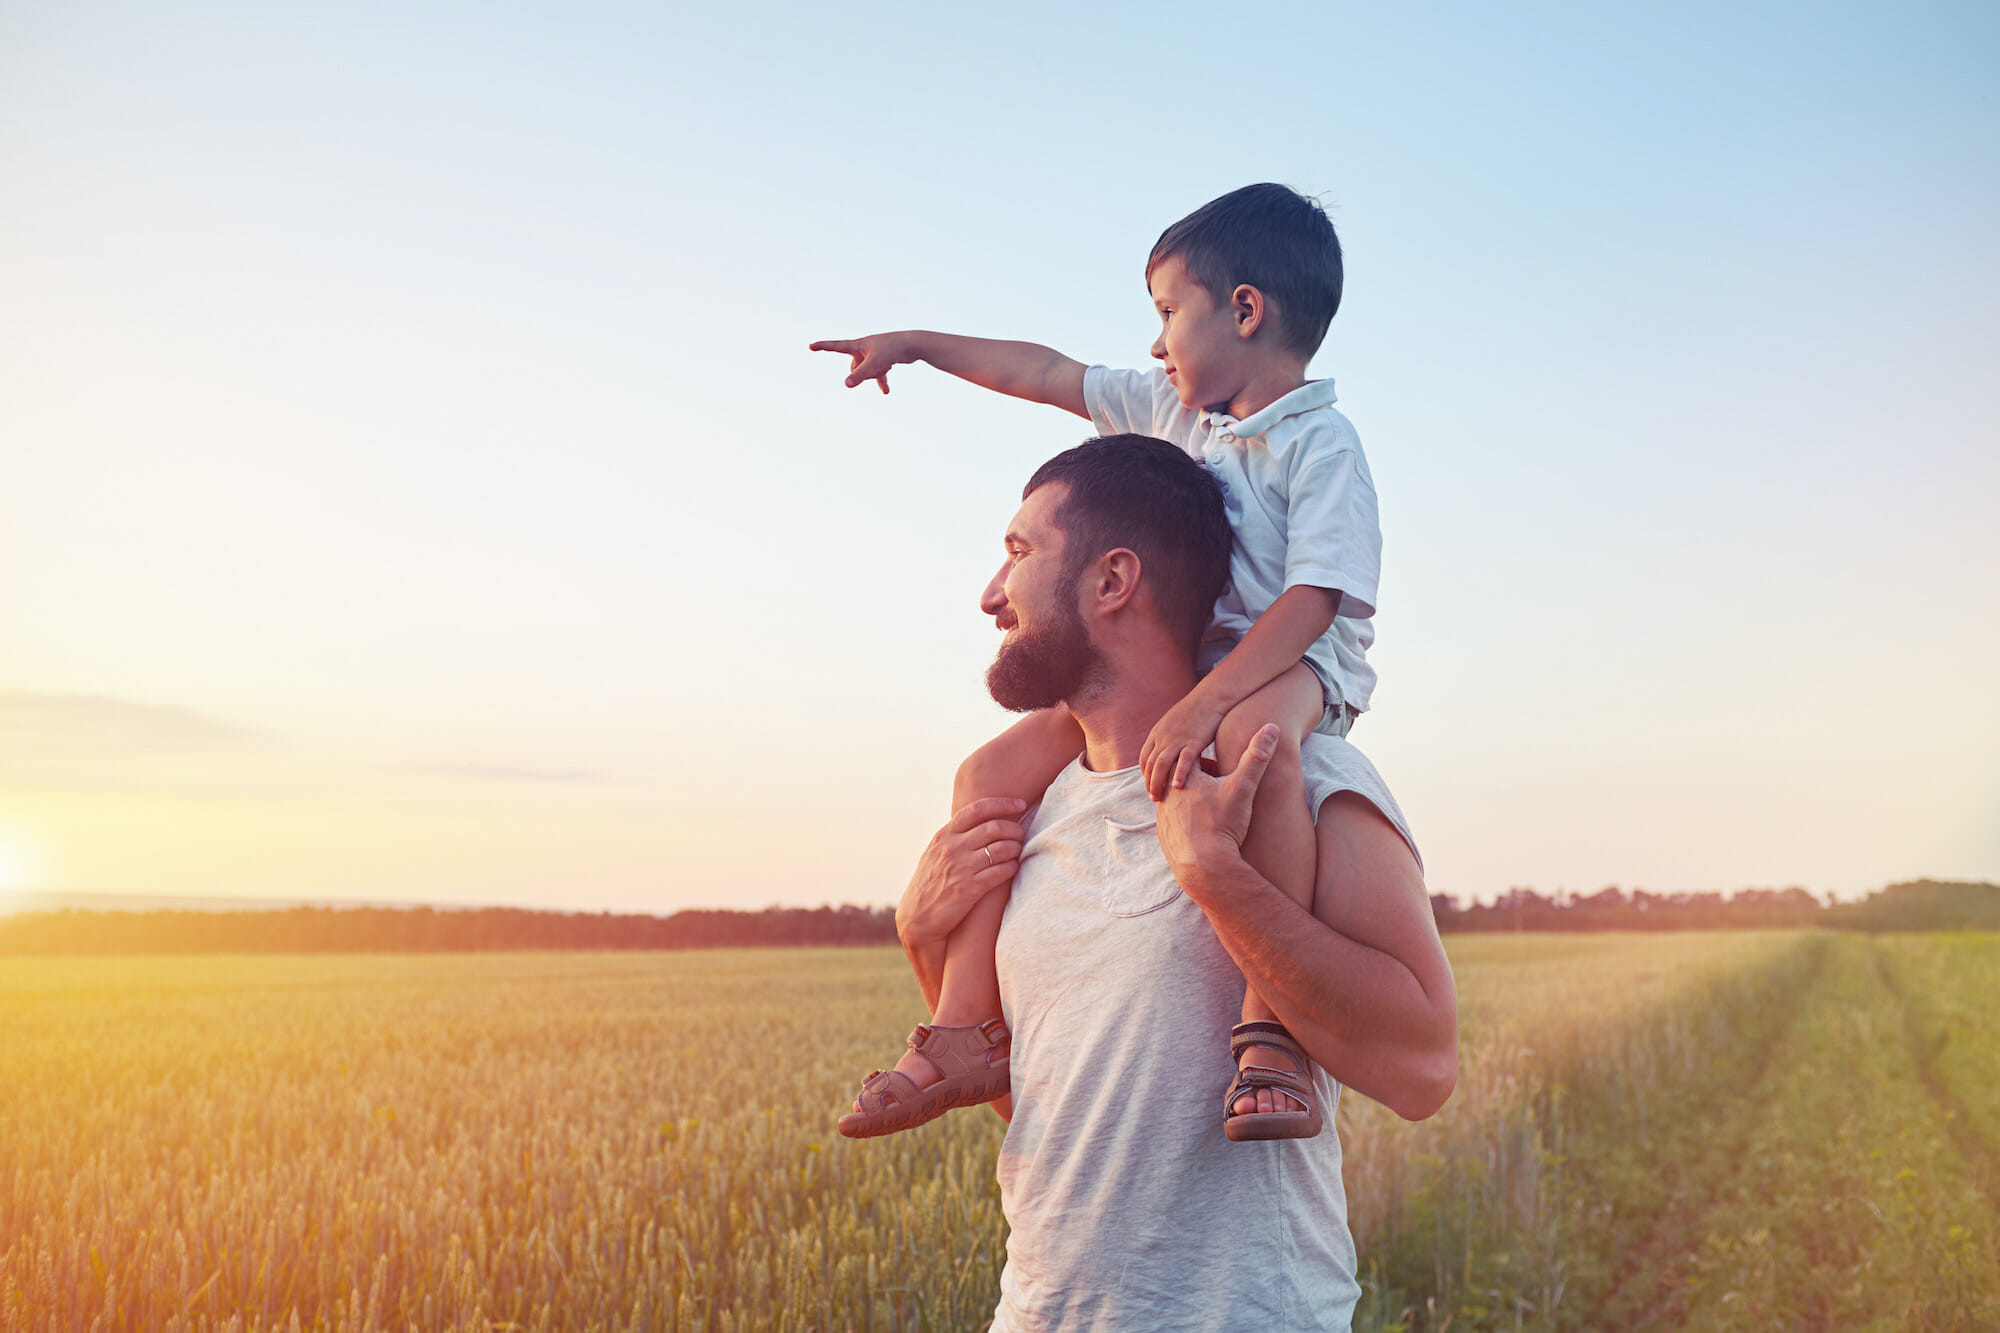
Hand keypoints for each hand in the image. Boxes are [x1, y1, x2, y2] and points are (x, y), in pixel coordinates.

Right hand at [809, 332, 920, 393]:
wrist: (913, 344)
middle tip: (878, 365)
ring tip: (887, 366)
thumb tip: (846, 384)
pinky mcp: (883, 360)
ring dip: (875, 374)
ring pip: (866, 372)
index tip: (810, 346)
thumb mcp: (874, 364)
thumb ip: (860, 375)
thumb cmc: (892, 350)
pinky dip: (881, 381)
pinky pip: (878, 374)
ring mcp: (873, 354)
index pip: (836, 346)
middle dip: (863, 372)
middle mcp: (864, 348)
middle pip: (854, 367)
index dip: (823, 347)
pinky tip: (886, 392)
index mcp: (858, 345)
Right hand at [895, 797, 1027, 945]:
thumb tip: (979, 822)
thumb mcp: (934, 854)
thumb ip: (953, 837)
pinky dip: (1012, 867)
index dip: (1003, 803)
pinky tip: (1013, 867)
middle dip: (1014, 829)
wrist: (916, 919)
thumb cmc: (928, 885)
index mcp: (944, 836)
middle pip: (994, 827)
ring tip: (1018, 851)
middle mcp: (952, 848)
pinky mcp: (970, 889)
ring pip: (1001, 849)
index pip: (977, 809)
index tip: (1020, 804)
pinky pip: (1000, 872)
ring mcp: (961, 868)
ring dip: (1016, 848)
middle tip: (1021, 834)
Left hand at [1138, 693, 1225, 800]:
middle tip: (1153, 799)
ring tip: (1160, 799)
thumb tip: (1169, 753)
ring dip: (1158, 783)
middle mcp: (1163, 737)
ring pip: (1162, 765)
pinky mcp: (1193, 741)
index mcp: (1157, 733)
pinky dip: (1178, 774)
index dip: (1146, 774)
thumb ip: (1169, 739)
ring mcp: (1177, 739)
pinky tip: (1177, 787)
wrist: (1211, 697)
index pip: (1145, 758)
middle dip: (1150, 783)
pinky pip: (1183, 761)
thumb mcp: (1176, 724)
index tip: (1151, 786)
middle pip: (1151, 764)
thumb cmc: (1197, 712)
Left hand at [1155, 724, 1279, 877]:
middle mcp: (1166, 794)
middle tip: (1217, 790)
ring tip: (1211, 810)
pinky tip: (1203, 828)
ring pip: (1176, 799)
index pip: (1193, 757)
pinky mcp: (1164, 835)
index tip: (1220, 768)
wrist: (1205, 868)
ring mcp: (1162, 816)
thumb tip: (1271, 728)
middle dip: (1201, 782)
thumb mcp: (1242, 788)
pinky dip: (1187, 820)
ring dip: (1192, 800)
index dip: (1210, 761)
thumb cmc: (1223, 825)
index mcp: (1183, 777)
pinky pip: (1173, 820)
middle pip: (1183, 778)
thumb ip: (1256, 757)